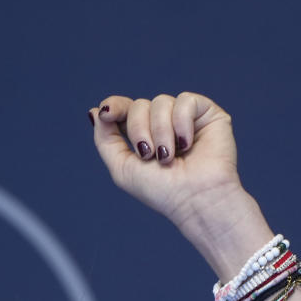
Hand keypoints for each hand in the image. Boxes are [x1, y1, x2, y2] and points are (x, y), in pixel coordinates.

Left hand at [90, 91, 245, 234]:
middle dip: (139, 130)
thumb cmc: (161, 191)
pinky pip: (184, 101)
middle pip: (139, 105)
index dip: (114, 107)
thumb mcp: (122, 168)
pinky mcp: (206, 112)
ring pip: (160, 101)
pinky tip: (187, 144)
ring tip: (169, 156)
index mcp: (144, 135)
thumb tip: (95, 111)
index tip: (106, 113)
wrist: (194, 199)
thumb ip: (105, 139)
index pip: (124, 109)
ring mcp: (184, 117)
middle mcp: (163, 123)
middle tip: (149, 156)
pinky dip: (181, 123)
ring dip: (160, 132)